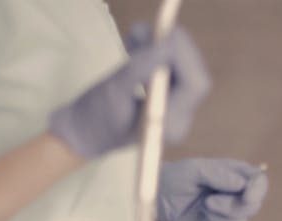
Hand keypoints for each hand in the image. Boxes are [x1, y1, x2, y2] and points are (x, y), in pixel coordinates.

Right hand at [49, 24, 209, 158]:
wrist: (86, 132)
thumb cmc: (96, 117)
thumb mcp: (113, 90)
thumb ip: (140, 67)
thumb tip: (166, 44)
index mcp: (171, 125)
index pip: (195, 85)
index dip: (184, 55)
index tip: (162, 34)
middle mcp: (181, 119)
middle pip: (195, 75)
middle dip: (174, 47)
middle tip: (148, 29)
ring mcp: (178, 109)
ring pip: (185, 69)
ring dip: (164, 47)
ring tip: (136, 36)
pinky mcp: (170, 98)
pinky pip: (173, 69)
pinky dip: (157, 53)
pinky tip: (136, 46)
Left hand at [157, 159, 267, 220]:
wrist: (163, 196)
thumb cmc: (179, 176)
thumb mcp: (196, 170)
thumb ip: (218, 175)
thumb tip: (241, 184)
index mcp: (237, 173)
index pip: (259, 182)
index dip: (257, 191)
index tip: (246, 198)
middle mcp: (239, 191)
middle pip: (252, 206)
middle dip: (230, 208)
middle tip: (208, 202)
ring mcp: (232, 209)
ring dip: (218, 217)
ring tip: (202, 206)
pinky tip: (202, 217)